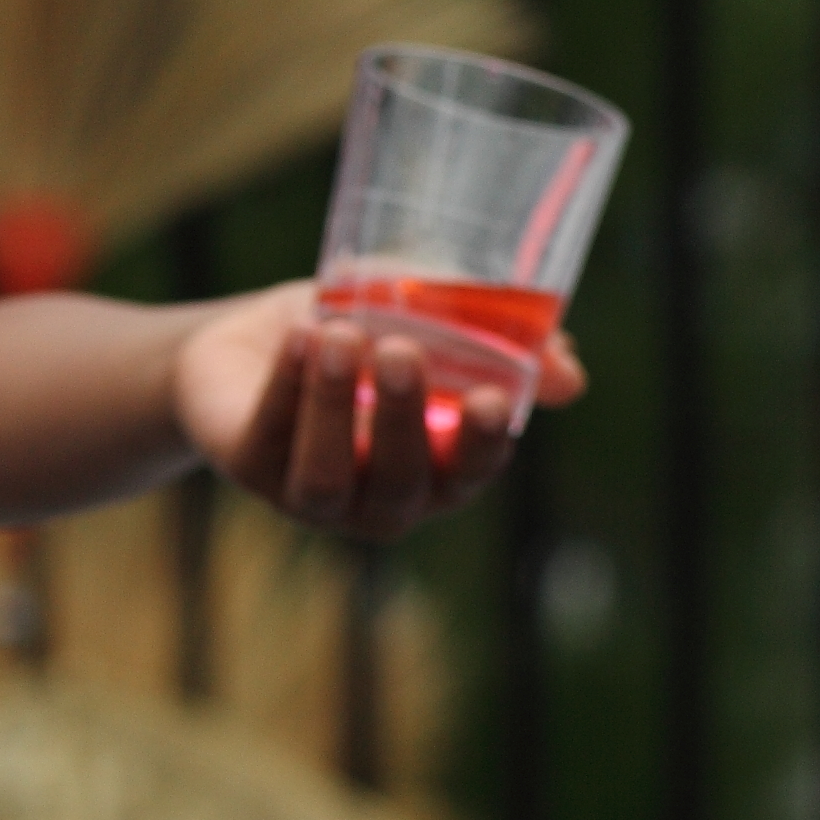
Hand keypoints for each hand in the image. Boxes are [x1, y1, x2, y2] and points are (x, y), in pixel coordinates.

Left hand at [176, 283, 584, 544]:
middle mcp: (382, 499)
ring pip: (329, 477)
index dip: (482, 443)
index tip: (492, 399)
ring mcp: (312, 496)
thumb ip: (505, 344)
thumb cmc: (365, 333)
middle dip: (403, 417)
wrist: (251, 344)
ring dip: (335, 406)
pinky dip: (285, 384)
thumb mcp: (437, 321)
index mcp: (441, 470)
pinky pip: (270, 437)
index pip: (471, 471)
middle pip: (401, 481)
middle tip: (402, 349)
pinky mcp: (249, 469)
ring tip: (340, 334)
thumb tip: (571, 381)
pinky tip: (300, 334)